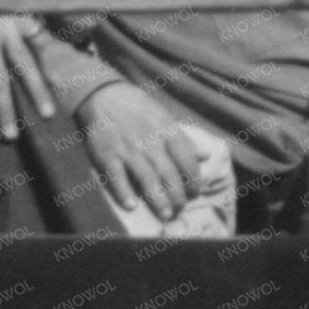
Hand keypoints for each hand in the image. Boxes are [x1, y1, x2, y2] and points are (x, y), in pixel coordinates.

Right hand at [76, 81, 212, 223]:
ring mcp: (128, 148)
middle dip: (177, 195)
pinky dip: (123, 192)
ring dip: (158, 199)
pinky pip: (116, 176)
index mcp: (166, 130)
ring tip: (166, 214)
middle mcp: (149, 141)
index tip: (195, 192)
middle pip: (169, 173)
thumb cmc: (138, 109)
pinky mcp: (107, 154)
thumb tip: (205, 156)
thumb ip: (184, 139)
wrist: (103, 94)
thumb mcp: (164, 117)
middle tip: (180, 208)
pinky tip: (131, 206)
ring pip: (147, 178)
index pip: (187, 159)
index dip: (194, 179)